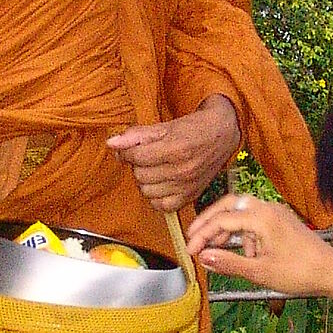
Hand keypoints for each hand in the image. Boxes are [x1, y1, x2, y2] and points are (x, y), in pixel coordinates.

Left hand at [108, 95, 240, 212]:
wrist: (221, 136)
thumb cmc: (192, 129)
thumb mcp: (163, 126)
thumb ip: (135, 135)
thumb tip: (111, 143)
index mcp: (175, 149)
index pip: (136, 156)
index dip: (127, 151)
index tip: (131, 148)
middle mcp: (182, 170)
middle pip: (140, 175)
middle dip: (138, 165)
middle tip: (147, 157)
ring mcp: (186, 186)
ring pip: (146, 191)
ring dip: (146, 180)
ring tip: (155, 169)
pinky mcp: (189, 197)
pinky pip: (160, 205)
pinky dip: (156, 196)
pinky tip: (161, 183)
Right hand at [185, 194, 332, 301]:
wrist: (331, 272)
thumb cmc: (299, 272)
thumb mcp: (259, 272)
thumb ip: (229, 263)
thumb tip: (203, 258)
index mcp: (261, 218)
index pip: (222, 219)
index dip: (202, 235)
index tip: (190, 251)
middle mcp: (268, 208)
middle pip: (229, 205)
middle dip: (209, 221)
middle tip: (194, 237)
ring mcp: (276, 213)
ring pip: (242, 211)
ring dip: (227, 228)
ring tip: (216, 250)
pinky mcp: (281, 221)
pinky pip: (255, 219)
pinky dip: (243, 233)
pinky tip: (246, 255)